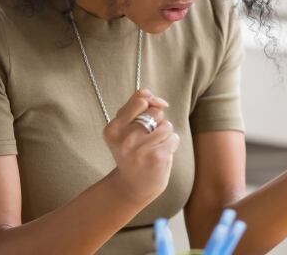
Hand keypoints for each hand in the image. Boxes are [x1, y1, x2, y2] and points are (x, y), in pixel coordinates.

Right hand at [103, 88, 179, 205]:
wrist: (132, 187)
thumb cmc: (132, 152)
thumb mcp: (125, 128)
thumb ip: (137, 106)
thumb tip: (159, 101)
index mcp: (113, 129)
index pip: (140, 100)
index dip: (149, 103)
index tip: (147, 115)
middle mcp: (124, 138)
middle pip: (155, 112)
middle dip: (156, 122)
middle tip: (146, 138)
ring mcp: (140, 149)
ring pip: (166, 125)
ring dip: (164, 135)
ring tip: (153, 147)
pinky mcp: (157, 157)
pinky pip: (174, 138)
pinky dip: (171, 145)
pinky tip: (160, 155)